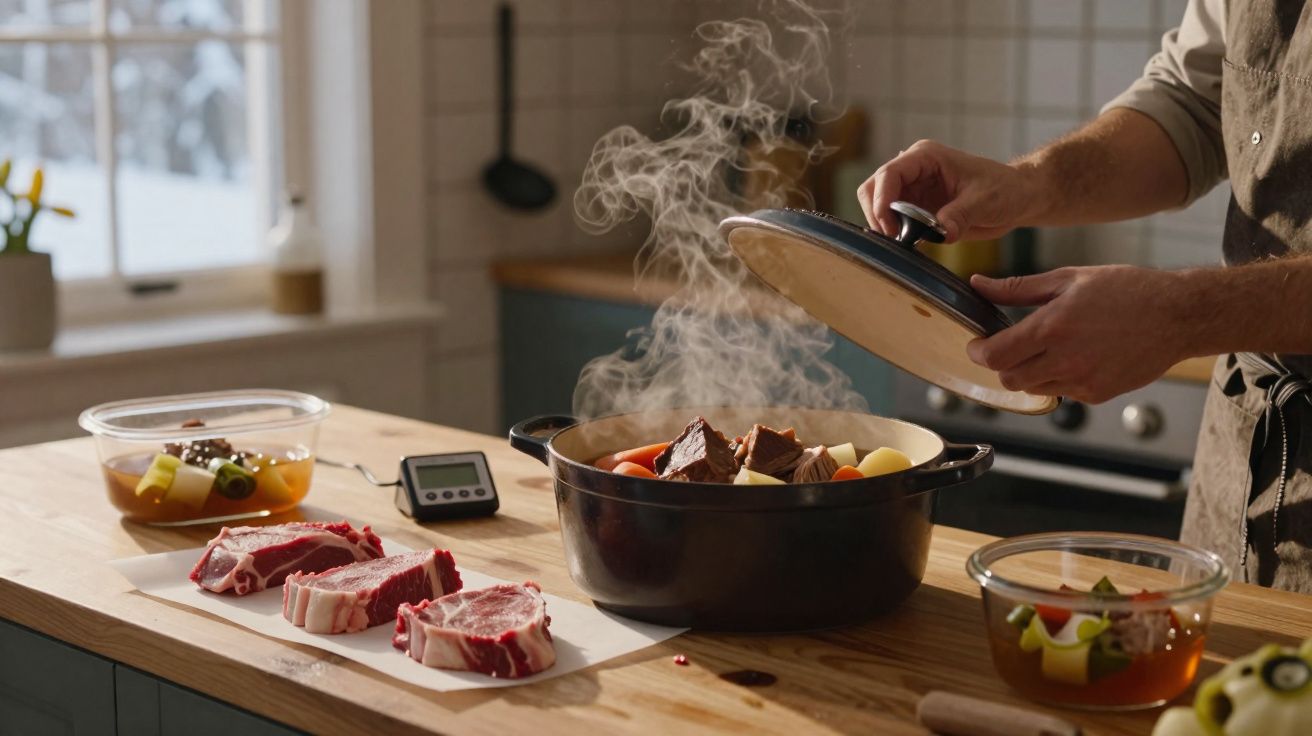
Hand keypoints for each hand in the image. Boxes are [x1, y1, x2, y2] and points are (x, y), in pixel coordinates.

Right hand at [856, 139, 1043, 241]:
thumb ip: (960, 215)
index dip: (882, 200)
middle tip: (893, 238)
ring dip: (883, 225)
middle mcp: (913, 170)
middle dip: (877, 214)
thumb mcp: (985, 201)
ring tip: (903, 242)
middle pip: (873, 188)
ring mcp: (912, 189)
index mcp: (926, 157)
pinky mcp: (915, 209)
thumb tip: (940, 233)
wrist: (1017, 198)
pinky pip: (892, 221)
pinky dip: (893, 233)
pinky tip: (908, 244)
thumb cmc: (1005, 189)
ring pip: (877, 205)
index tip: (889, 227)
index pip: (889, 174)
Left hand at [965, 266, 1189, 403]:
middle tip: (1007, 347)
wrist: (1178, 315)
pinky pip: (1062, 392)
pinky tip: (1074, 356)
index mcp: (1053, 327)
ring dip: (1028, 372)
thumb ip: (1018, 287)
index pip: (996, 355)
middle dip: (1001, 364)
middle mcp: (1065, 359)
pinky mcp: (1098, 394)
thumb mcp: (1069, 279)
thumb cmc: (1127, 290)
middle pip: (1009, 379)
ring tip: (1045, 349)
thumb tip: (979, 284)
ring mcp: (1083, 380)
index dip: (978, 352)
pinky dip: (1057, 378)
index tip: (977, 345)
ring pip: (1033, 388)